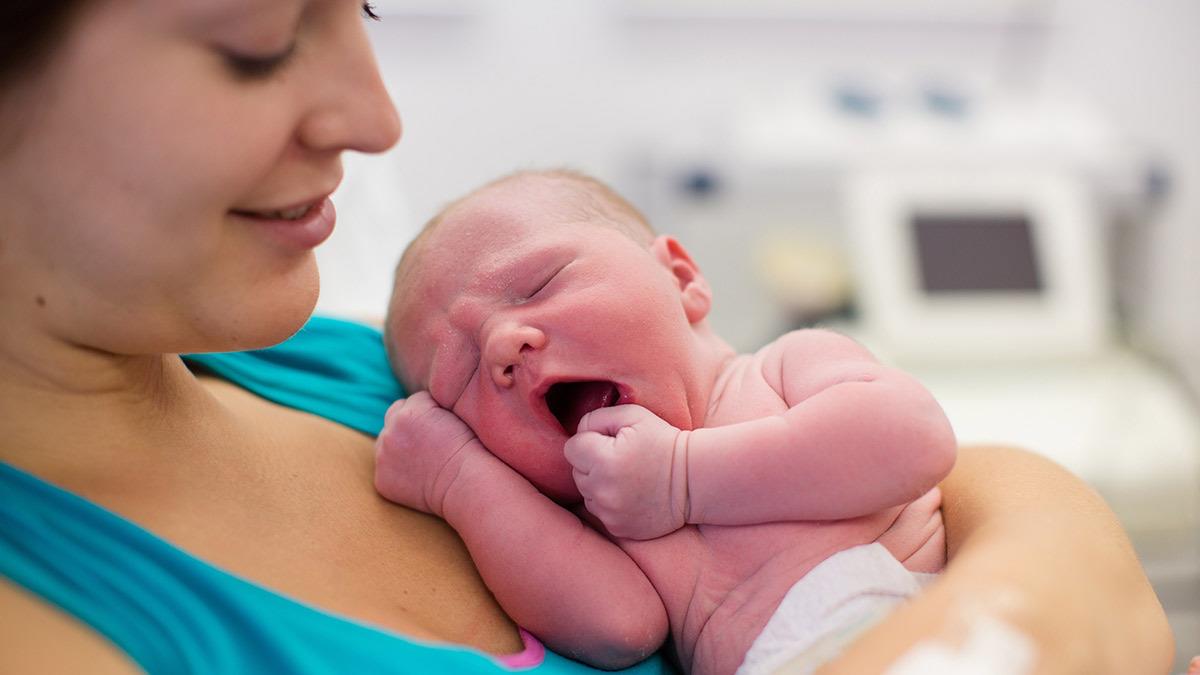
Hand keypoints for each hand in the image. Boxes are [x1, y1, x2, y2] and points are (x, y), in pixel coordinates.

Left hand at [374, 391, 487, 516]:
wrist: (465, 483)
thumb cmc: (467, 448)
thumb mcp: (452, 413)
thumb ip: (430, 405)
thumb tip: (420, 406)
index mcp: (408, 412)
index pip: (414, 400)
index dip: (430, 411)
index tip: (442, 424)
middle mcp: (390, 432)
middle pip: (394, 416)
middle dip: (408, 423)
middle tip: (429, 439)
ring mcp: (383, 457)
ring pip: (387, 440)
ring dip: (399, 444)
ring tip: (424, 457)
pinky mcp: (382, 479)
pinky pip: (386, 466)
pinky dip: (397, 469)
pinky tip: (418, 474)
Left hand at [563, 404, 690, 539]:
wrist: (693, 481)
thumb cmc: (662, 442)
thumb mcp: (633, 415)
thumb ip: (596, 418)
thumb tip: (578, 432)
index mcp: (604, 460)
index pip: (571, 448)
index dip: (590, 441)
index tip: (611, 443)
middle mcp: (603, 490)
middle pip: (577, 472)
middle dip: (593, 464)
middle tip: (623, 460)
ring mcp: (610, 513)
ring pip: (587, 493)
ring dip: (600, 484)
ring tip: (628, 478)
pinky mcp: (618, 528)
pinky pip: (600, 512)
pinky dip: (610, 504)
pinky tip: (632, 495)